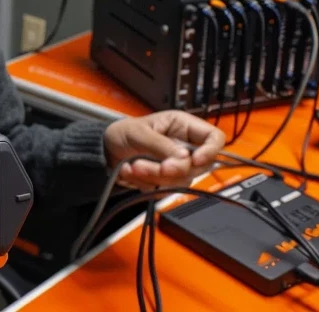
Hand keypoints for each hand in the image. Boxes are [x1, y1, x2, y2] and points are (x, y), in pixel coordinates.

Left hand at [104, 111, 224, 191]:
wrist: (105, 151)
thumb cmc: (122, 133)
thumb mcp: (139, 132)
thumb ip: (161, 144)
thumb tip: (183, 157)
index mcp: (183, 127)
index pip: (214, 138)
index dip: (210, 150)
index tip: (194, 160)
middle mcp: (183, 147)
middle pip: (199, 166)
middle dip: (174, 169)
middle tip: (157, 167)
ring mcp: (176, 166)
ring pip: (181, 181)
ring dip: (155, 177)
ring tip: (134, 166)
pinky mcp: (165, 181)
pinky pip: (165, 190)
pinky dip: (146, 184)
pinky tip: (131, 172)